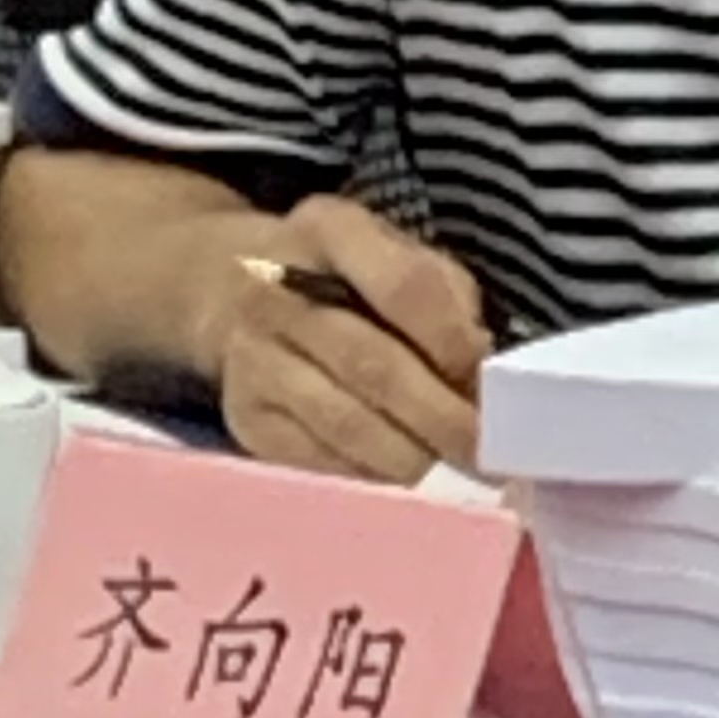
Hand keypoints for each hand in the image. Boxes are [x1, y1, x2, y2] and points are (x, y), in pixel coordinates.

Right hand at [207, 195, 490, 483]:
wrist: (229, 290)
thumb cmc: (341, 274)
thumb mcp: (393, 249)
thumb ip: (444, 294)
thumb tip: (480, 369)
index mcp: (328, 230)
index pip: (402, 285)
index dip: (451, 338)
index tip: (489, 380)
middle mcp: (279, 292)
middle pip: (372, 363)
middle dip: (439, 416)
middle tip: (487, 452)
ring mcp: (253, 359)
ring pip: (343, 422)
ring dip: (409, 458)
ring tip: (456, 477)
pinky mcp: (243, 417)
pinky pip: (314, 461)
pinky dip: (367, 479)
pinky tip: (404, 488)